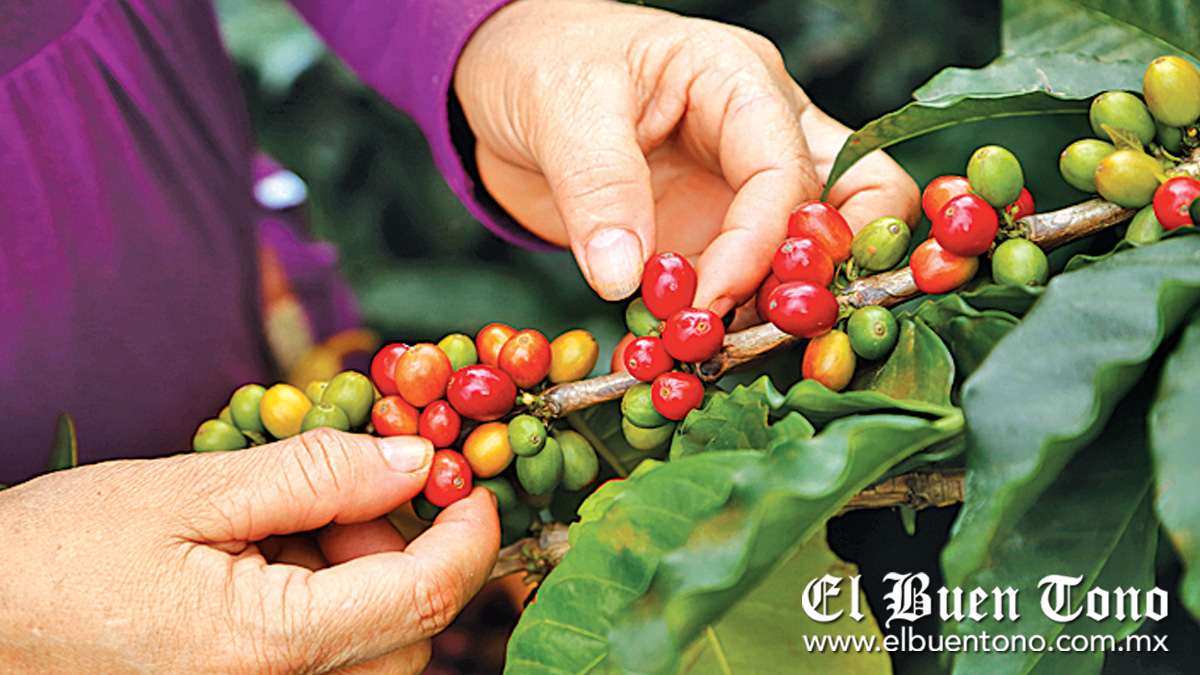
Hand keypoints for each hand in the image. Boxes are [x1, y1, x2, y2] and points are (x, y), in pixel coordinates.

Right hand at [0, 430, 498, 673]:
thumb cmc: (56, 558)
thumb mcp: (189, 493)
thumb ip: (315, 476)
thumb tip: (415, 460)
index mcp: (269, 648)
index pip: (426, 596)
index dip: (470, 531)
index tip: (467, 477)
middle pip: (411, 630)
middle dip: (404, 550)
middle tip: (343, 491)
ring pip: (376, 648)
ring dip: (363, 573)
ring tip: (280, 520)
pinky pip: (328, 658)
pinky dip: (328, 598)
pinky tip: (268, 555)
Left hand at [455, 0, 918, 314]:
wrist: (501, 81)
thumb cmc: (542, 60)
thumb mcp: (563, 106)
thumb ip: (598, 186)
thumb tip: (626, 278)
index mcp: (740, 82)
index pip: (788, 171)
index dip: (760, 246)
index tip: (708, 304)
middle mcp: (761, 135)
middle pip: (853, 204)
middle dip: (817, 274)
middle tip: (759, 329)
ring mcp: (738, 189)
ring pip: (812, 252)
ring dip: (772, 307)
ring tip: (709, 350)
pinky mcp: (708, 234)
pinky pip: (745, 284)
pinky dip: (726, 321)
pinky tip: (683, 351)